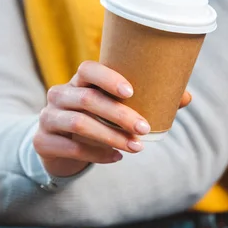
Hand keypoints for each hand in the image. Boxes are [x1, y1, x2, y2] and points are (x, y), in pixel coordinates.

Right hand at [33, 61, 191, 176]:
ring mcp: (47, 118)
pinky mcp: (42, 141)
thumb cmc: (93, 121)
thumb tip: (185, 97)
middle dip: (119, 114)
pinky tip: (116, 158)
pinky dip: (97, 154)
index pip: (87, 69)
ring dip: (111, 136)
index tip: (131, 91)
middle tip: (145, 128)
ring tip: (136, 147)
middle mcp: (58, 95)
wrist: (57, 146)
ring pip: (79, 124)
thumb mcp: (111, 109)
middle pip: (87, 99)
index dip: (108, 77)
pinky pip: (72, 147)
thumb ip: (144, 101)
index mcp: (77, 81)